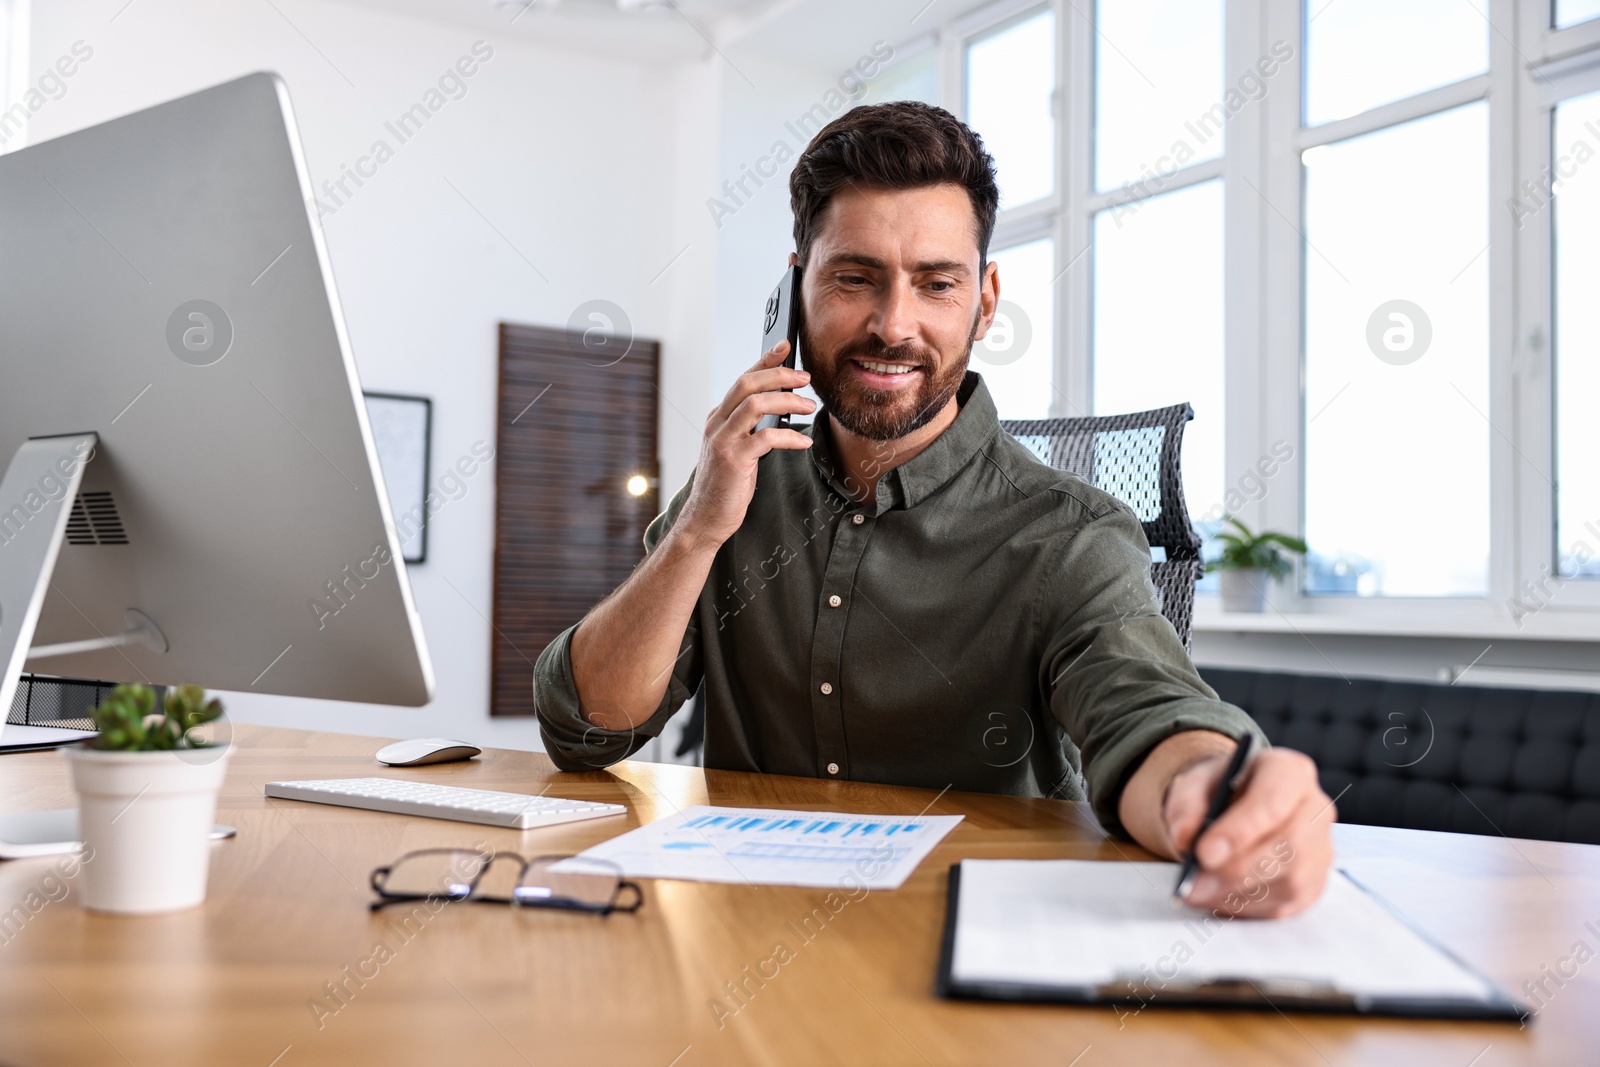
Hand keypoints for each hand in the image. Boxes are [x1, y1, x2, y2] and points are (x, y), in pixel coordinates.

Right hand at [675, 341, 814, 548]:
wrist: (706, 517)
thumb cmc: (726, 485)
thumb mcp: (737, 448)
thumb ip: (751, 428)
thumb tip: (779, 408)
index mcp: (718, 418)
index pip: (743, 379)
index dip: (765, 360)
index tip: (785, 345)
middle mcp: (717, 424)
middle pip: (747, 384)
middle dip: (779, 375)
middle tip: (805, 379)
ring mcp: (723, 441)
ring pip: (754, 405)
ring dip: (786, 401)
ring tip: (809, 407)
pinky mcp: (733, 460)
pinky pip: (765, 438)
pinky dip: (789, 436)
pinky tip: (803, 441)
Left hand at [1163, 746, 1334, 917]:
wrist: (1232, 807)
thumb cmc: (1218, 791)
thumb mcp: (1194, 784)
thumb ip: (1186, 806)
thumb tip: (1185, 838)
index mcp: (1289, 771)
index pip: (1274, 800)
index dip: (1241, 830)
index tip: (1204, 852)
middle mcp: (1315, 809)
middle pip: (1289, 845)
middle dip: (1236, 870)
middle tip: (1194, 884)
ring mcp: (1321, 850)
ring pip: (1290, 881)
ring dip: (1239, 894)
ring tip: (1199, 892)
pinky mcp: (1314, 885)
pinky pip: (1287, 905)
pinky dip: (1248, 908)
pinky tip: (1219, 899)